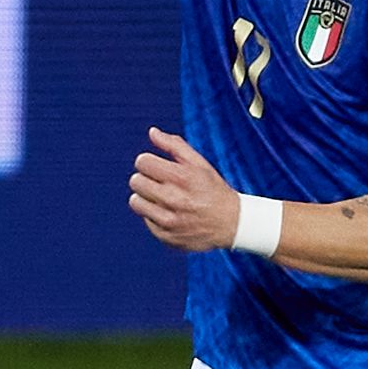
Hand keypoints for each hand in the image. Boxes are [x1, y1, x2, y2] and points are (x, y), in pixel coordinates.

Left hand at [129, 128, 239, 251]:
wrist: (231, 224)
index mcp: (182, 177)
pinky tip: (169, 213)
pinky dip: (153, 215)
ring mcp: (169, 220)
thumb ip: (174, 145)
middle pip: (135, 181)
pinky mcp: (166, 236)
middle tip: (157, 182)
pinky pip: (145, 219)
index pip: (142, 162)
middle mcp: (174, 199)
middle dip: (144, 178)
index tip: (156, 166)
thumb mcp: (199, 164)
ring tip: (159, 197)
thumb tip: (152, 132)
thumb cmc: (213, 189)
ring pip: (135, 201)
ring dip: (144, 197)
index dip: (147, 162)